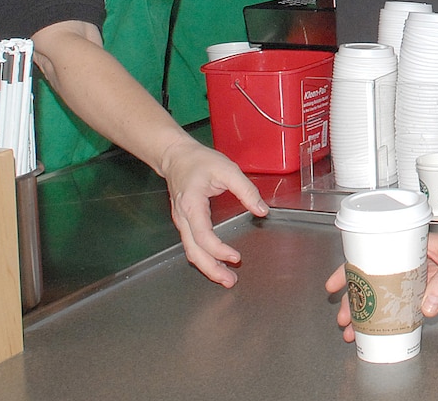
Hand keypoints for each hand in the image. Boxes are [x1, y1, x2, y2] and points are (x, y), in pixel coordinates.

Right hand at [159, 136, 269, 286]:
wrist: (176, 156)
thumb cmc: (200, 161)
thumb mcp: (227, 169)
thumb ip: (246, 190)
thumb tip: (262, 211)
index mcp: (191, 204)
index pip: (203, 235)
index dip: (218, 250)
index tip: (236, 257)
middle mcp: (183, 217)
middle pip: (193, 251)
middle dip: (211, 269)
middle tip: (229, 281)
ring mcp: (182, 222)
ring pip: (191, 251)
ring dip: (207, 267)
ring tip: (225, 278)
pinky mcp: (185, 223)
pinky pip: (192, 245)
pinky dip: (204, 257)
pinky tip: (216, 262)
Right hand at [324, 219, 437, 342]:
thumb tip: (426, 307)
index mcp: (414, 246)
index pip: (377, 255)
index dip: (352, 269)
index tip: (334, 283)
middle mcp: (415, 264)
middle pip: (379, 283)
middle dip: (358, 299)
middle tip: (344, 317)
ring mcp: (426, 282)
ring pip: (392, 300)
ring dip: (374, 314)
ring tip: (356, 330)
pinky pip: (413, 310)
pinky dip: (398, 320)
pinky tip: (385, 330)